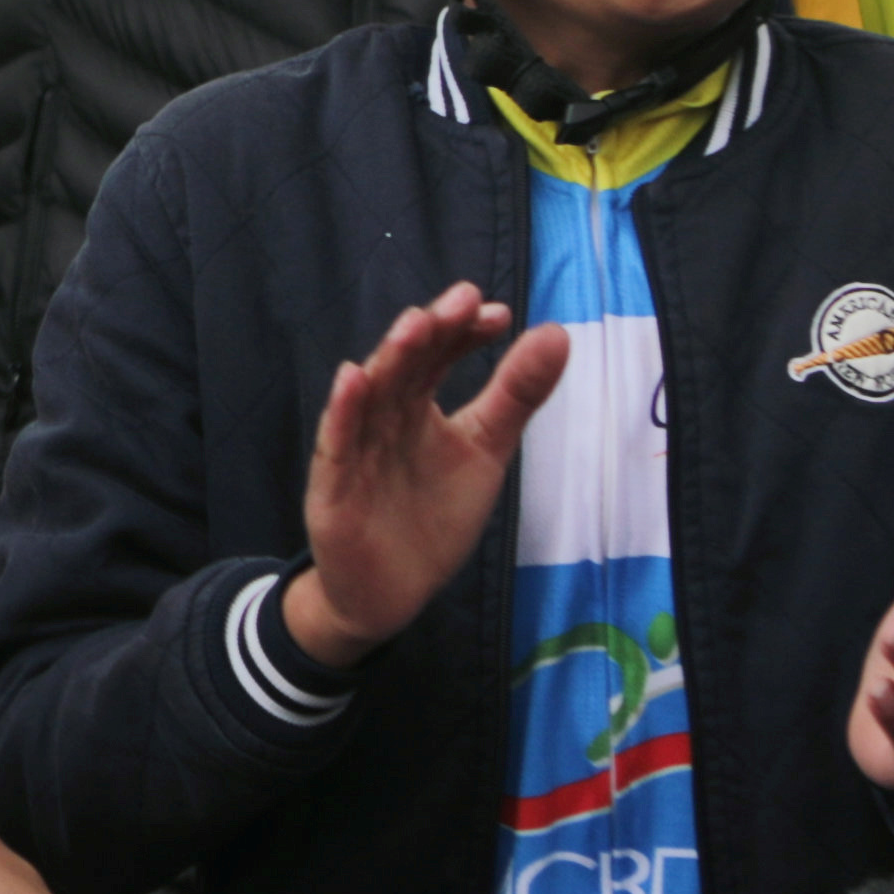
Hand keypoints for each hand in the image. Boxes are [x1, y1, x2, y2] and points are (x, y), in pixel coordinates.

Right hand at [283, 286, 566, 674]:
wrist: (392, 593)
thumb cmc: (433, 516)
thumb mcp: (486, 449)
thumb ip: (515, 394)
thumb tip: (558, 332)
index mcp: (417, 405)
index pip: (437, 356)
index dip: (462, 333)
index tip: (498, 313)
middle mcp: (384, 418)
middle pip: (404, 366)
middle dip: (430, 333)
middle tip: (460, 301)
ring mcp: (357, 449)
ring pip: (371, 397)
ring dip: (391, 359)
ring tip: (415, 325)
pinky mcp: (335, 488)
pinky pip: (338, 446)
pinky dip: (343, 413)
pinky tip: (352, 380)